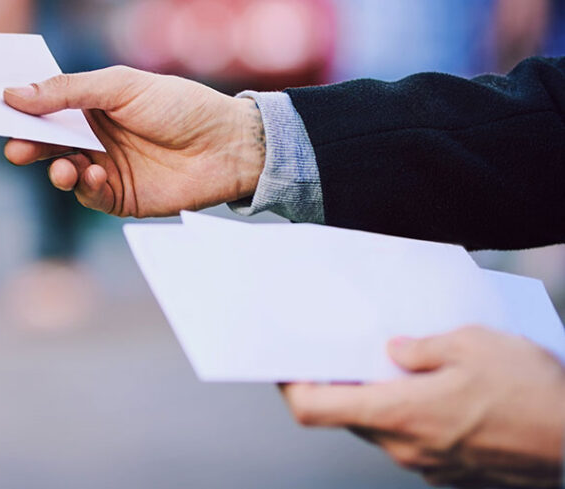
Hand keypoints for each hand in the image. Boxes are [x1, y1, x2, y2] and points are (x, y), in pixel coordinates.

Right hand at [2, 66, 265, 216]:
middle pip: (46, 140)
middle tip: (15, 147)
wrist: (229, 146)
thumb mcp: (121, 86)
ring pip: (60, 169)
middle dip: (27, 143)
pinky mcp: (117, 196)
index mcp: (91, 102)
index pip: (45, 104)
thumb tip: (14, 93)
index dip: (20, 107)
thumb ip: (67, 91)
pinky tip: (91, 174)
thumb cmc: (182, 105)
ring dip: (54, 168)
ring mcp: (103, 165)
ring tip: (63, 166)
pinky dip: (82, 186)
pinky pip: (86, 194)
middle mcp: (92, 134)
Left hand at [282, 326, 564, 487]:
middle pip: (346, 417)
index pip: (312, 409)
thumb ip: (422, 346)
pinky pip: (414, 442)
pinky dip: (411, 416)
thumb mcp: (474, 344)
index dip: (287, 385)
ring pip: (381, 429)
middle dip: (338, 385)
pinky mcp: (453, 473)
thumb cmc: (536, 395)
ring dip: (379, 399)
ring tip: (398, 363)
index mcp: (399, 414)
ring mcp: (430, 466)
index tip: (281, 363)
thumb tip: (395, 349)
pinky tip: (433, 389)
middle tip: (342, 350)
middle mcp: (406, 448)